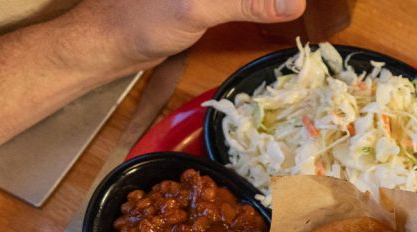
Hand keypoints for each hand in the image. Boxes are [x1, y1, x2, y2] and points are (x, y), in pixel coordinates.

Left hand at [69, 0, 306, 66]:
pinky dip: (255, 5)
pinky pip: (237, 0)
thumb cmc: (145, 20)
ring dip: (267, 2)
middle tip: (306, 6)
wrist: (110, 42)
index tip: (301, 3)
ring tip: (295, 8)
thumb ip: (247, 3)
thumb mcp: (200, 9)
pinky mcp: (202, 0)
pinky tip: (273, 10)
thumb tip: (295, 3)